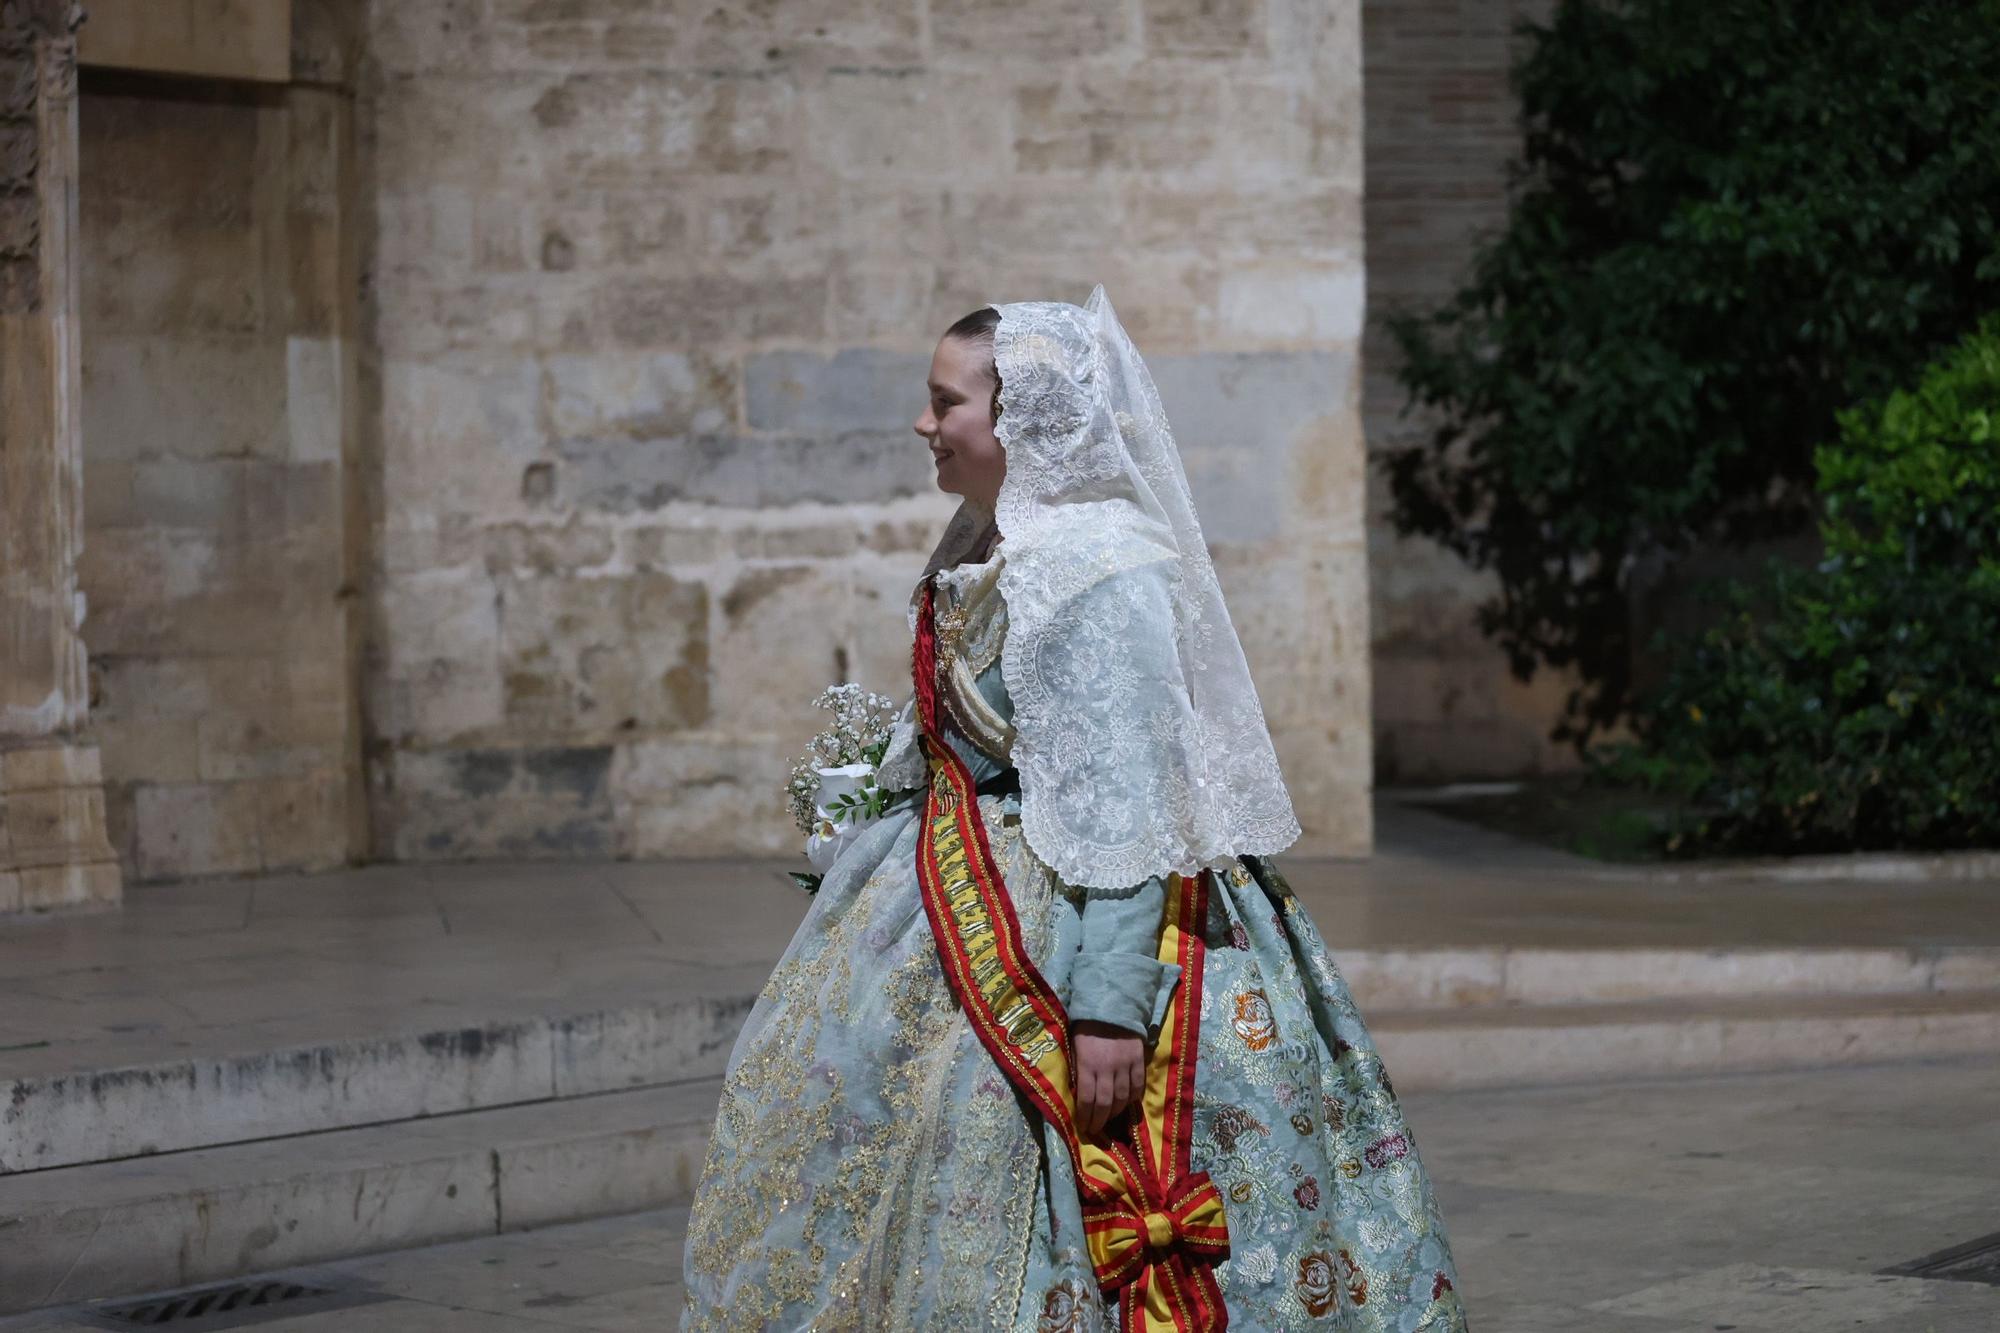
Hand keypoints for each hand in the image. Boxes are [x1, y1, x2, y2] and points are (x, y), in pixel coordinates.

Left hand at [1073, 1019, 1144, 1136]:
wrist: (1112, 1006)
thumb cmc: (1087, 1028)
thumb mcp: (1075, 1047)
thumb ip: (1079, 1070)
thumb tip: (1079, 1095)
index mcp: (1087, 1064)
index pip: (1087, 1099)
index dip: (1085, 1117)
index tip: (1083, 1127)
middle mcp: (1107, 1068)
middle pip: (1105, 1103)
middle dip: (1099, 1120)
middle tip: (1096, 1129)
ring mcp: (1125, 1065)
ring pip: (1122, 1098)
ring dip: (1115, 1112)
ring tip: (1109, 1117)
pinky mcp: (1138, 1061)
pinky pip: (1137, 1086)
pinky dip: (1132, 1098)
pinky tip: (1126, 1103)